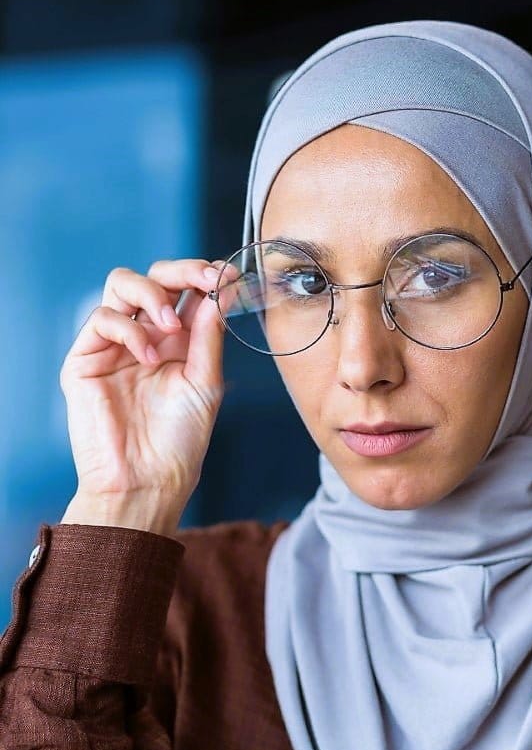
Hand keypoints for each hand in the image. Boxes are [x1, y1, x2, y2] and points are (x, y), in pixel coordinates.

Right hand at [59, 258, 226, 534]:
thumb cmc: (180, 439)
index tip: (228, 275)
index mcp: (179, 342)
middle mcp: (147, 336)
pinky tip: (147, 356)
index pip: (186, 291)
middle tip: (206, 279)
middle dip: (182, 270)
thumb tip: (216, 292)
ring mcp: (115, 345)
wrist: (148, 479)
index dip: (204, 276)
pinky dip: (128, 328)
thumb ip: (208, 336)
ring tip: (171, 324)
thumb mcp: (205, 382)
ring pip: (122, 285)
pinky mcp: (86, 358)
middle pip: (154, 277)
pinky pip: (102, 319)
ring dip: (152, 292)